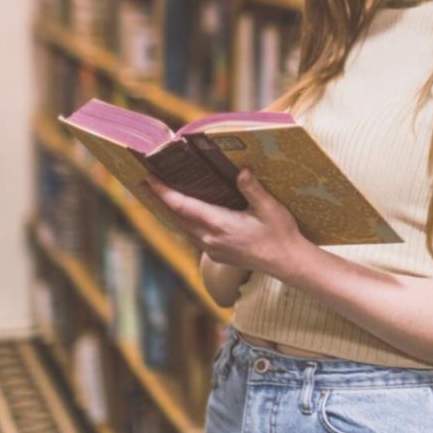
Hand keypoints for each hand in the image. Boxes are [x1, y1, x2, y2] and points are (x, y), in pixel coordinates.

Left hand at [147, 170, 307, 279]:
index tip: (150, 179)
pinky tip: (187, 215)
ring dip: (171, 212)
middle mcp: (210, 238)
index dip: (164, 192)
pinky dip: (184, 222)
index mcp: (219, 224)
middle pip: (176, 217)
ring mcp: (211, 248)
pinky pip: (193, 235)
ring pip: (183, 228)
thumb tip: (241, 171)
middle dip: (160, 200)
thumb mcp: (270, 208)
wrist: (286, 261)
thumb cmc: (280, 234)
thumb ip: (252, 189)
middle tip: (146, 183)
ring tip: (161, 197)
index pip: (183, 206)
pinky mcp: (216, 254)